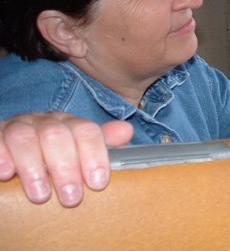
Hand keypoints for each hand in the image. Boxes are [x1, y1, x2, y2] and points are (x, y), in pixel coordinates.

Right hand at [0, 112, 132, 206]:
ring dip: (34, 167)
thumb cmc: (49, 153)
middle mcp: (44, 122)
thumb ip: (98, 144)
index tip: (98, 182)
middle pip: (58, 135)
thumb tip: (127, 131)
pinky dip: (1, 156)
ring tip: (40, 195)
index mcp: (69, 124)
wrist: (11, 144)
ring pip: (25, 137)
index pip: (87, 131)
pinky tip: (6, 174)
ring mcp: (18, 127)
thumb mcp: (76, 149)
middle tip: (71, 198)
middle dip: (66, 167)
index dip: (95, 155)